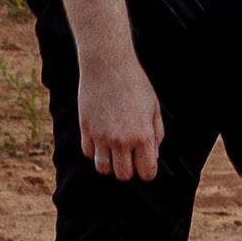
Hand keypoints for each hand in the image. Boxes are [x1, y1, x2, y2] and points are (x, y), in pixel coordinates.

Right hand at [76, 52, 164, 182]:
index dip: (147, 172)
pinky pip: (89, 153)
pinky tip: (101, 138)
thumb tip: (153, 155)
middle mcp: (121, 140)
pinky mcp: (86, 129)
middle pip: (123, 175)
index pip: (146, 172)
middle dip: (128, 170)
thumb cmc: (135, 84)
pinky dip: (95, 151)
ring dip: (110, 164)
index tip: (145, 166)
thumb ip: (156, 134)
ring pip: (103, 169)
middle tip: (129, 157)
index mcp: (143, 136)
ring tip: (114, 152)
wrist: (108, 65)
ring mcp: (101, 136)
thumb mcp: (154, 108)